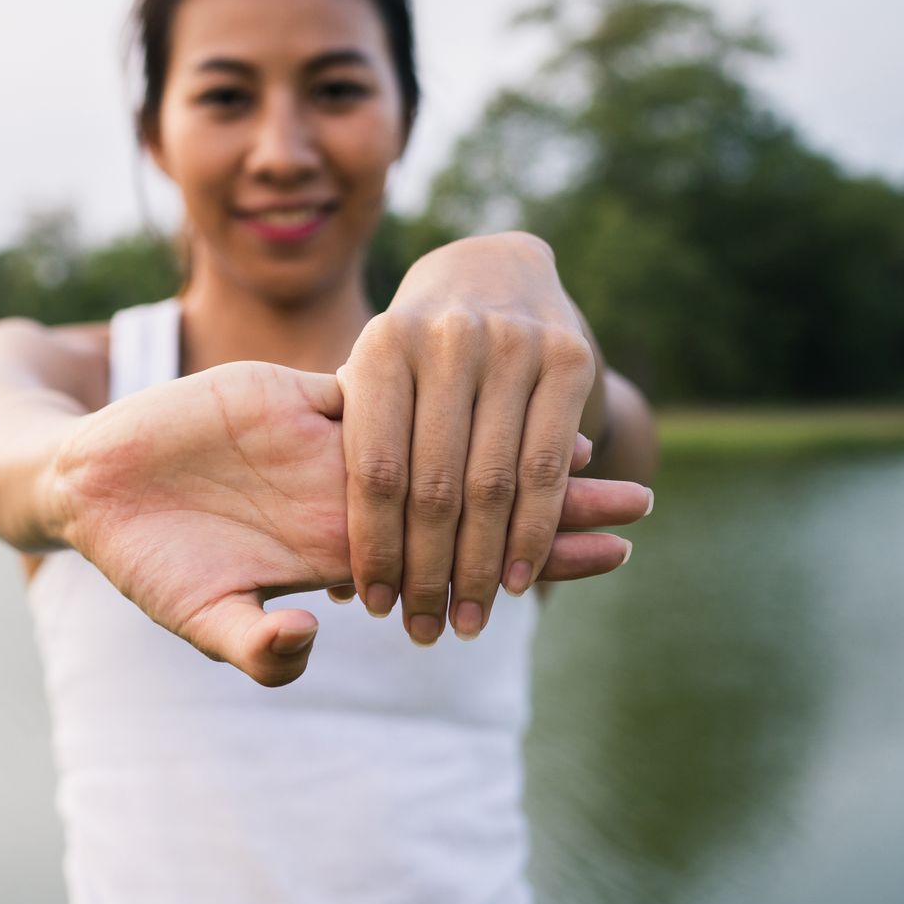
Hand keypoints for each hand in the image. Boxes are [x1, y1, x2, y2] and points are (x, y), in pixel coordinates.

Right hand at [43, 358, 648, 686]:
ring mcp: (328, 441)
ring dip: (510, 436)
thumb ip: (253, 641)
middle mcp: (350, 495)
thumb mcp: (199, 614)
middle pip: (473, 496)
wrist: (95, 486)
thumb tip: (312, 639)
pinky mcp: (296, 393)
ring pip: (442, 433)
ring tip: (595, 437)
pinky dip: (435, 383)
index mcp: (337, 552)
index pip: (457, 553)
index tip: (610, 559)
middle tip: (641, 506)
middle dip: (554, 503)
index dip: (532, 557)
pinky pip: (377, 383)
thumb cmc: (146, 560)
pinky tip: (497, 375)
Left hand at [334, 231, 618, 645]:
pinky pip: (548, 468)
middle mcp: (448, 341)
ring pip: (496, 485)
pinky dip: (536, 533)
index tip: (376, 606)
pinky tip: (518, 580)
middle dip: (429, 571)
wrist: (493, 271)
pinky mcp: (569, 359)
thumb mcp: (370, 383)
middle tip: (424, 632)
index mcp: (382, 348)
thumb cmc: (413, 356)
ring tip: (468, 621)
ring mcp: (513, 347)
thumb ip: (352, 461)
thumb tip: (334, 583)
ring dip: (483, 567)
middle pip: (436, 486)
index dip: (375, 545)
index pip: (376, 469)